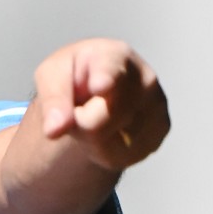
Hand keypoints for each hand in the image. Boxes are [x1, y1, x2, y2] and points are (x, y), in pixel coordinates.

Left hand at [35, 39, 169, 169]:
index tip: (100, 86)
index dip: (105, 80)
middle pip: (99, 122)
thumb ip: (52, 100)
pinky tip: (111, 131)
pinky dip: (108, 152)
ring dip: (93, 140)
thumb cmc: (76, 76)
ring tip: (95, 118)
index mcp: (114, 55)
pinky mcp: (160, 132)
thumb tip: (54, 129)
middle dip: (80, 125)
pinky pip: (125, 157)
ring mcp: (157, 106)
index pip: (110, 71)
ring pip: (113, 145)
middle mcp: (144, 78)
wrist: (98, 88)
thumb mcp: (52, 77)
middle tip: (78, 110)